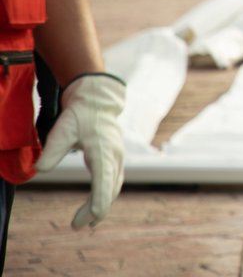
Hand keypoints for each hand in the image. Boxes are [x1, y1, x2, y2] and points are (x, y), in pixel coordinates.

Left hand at [35, 73, 125, 228]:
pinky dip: (105, 196)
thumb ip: (52, 149)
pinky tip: (95, 207)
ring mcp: (118, 158)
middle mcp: (115, 156)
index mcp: (103, 150)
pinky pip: (113, 182)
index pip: (104, 180)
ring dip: (101, 205)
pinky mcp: (116, 159)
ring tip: (85, 223)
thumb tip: (40, 169)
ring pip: (113, 187)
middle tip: (77, 226)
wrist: (98, 101)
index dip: (99, 200)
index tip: (94, 217)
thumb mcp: (63, 129)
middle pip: (110, 189)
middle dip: (95, 210)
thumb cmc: (80, 115)